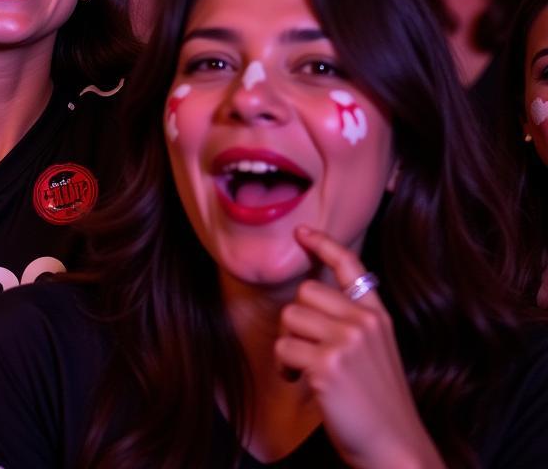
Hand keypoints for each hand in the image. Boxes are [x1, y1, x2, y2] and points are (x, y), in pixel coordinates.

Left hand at [274, 227, 443, 468]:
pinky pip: (284, 347)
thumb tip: (312, 301)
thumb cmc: (379, 405)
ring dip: (286, 343)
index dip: (324, 244)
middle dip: (296, 319)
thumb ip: (354, 323)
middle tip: (302, 349)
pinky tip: (298, 381)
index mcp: (378, 316)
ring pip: (290, 317)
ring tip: (300, 367)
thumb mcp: (378, 352)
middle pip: (306, 292)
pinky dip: (284, 366)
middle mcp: (364, 322)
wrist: (396, 450)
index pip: (351, 266)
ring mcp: (346, 341)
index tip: (303, 233)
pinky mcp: (327, 365)